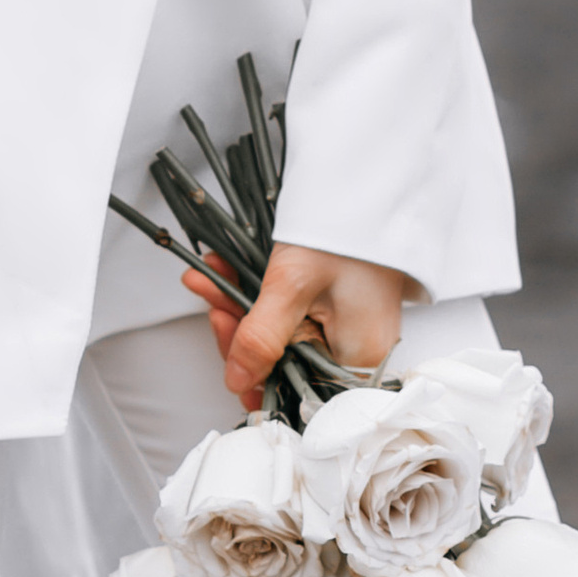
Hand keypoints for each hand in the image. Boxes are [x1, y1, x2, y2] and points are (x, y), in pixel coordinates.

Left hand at [184, 246, 415, 413]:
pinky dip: (257, 295)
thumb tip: (236, 381)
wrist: (366, 181)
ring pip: (281, 338)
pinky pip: (289, 315)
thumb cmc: (343, 230)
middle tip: (215, 305)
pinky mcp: (334, 308)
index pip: (299, 396)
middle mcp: (354, 353)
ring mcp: (344, 330)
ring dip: (241, 309)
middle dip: (241, 335)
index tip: (229, 355)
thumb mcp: (293, 285)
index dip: (258, 382)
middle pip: (285, 366)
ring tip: (211, 280)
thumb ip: (261, 338)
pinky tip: (229, 272)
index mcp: (356, 362)